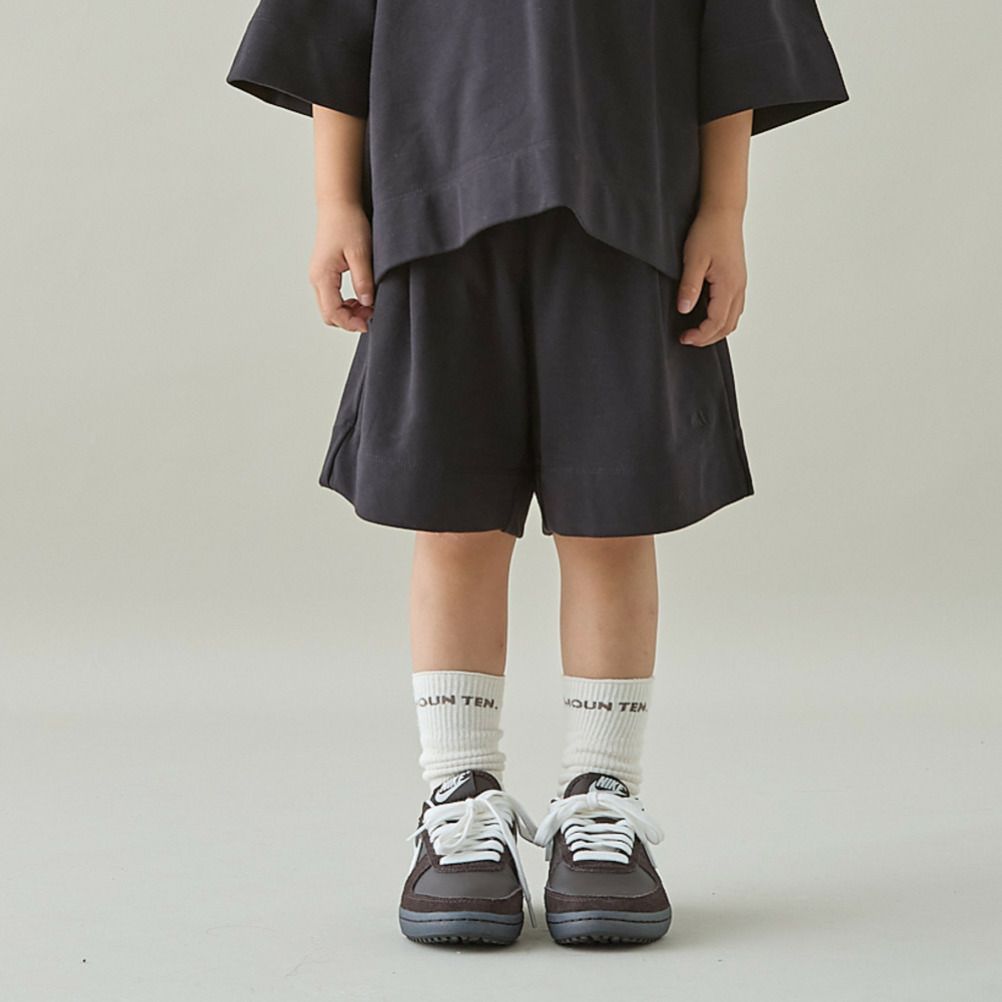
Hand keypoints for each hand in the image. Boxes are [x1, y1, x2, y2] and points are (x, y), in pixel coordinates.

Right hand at [309, 201, 374, 332]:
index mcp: (323, 276)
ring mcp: (319, 276)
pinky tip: (360, 297)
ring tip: (368, 305)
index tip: (369, 323)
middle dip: (349, 320)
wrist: (338, 205)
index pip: (332, 312)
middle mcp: (316, 278)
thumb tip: (367, 303)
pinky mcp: (324, 272)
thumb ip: (363, 280)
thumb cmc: (348, 223)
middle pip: (328, 314)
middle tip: (371, 314)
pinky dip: (345, 303)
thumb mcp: (361, 253)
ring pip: (329, 307)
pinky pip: (331, 297)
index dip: (351, 323)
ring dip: (348, 312)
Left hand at [676, 207, 746, 346]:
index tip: (684, 337)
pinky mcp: (737, 279)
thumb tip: (684, 309)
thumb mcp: (693, 259)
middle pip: (727, 326)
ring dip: (716, 331)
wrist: (723, 213)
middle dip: (708, 338)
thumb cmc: (709, 231)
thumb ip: (689, 286)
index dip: (700, 335)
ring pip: (733, 319)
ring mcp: (740, 284)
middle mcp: (738, 288)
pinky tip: (707, 316)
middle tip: (688, 339)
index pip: (716, 322)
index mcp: (728, 285)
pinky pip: (734, 308)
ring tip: (696, 332)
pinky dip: (722, 319)